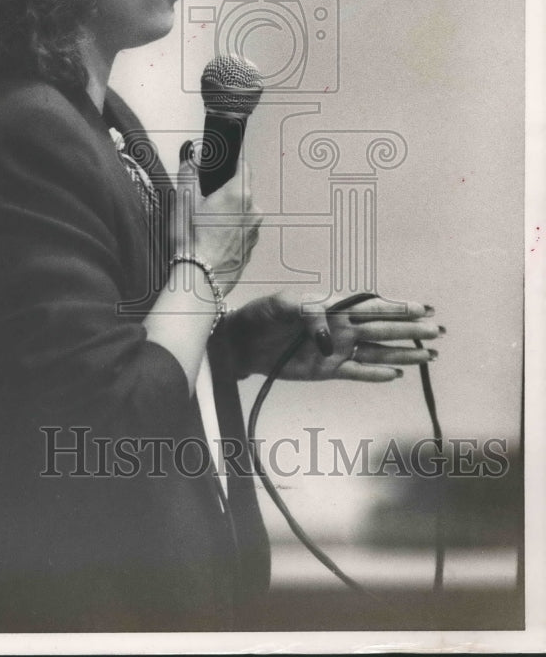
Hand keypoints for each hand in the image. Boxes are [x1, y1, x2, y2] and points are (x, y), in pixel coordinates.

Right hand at [172, 150, 261, 295]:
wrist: (201, 278)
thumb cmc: (192, 240)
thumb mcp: (183, 200)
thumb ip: (189, 172)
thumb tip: (192, 157)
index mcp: (239, 193)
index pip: (243, 166)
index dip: (231, 165)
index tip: (222, 169)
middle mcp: (253, 209)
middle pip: (242, 191)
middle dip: (225, 194)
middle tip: (204, 205)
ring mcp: (255, 230)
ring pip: (243, 212)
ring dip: (229, 214)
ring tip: (206, 226)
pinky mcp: (251, 247)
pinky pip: (243, 231)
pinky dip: (231, 232)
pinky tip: (213, 240)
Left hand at [227, 292, 441, 381]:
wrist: (241, 341)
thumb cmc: (262, 315)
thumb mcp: (283, 305)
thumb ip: (310, 314)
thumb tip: (331, 338)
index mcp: (333, 306)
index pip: (372, 305)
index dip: (398, 306)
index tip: (424, 308)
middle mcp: (341, 327)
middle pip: (383, 329)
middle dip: (410, 330)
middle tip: (437, 332)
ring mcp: (337, 349)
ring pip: (377, 351)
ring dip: (403, 353)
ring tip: (430, 356)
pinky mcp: (327, 370)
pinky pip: (358, 372)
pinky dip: (377, 374)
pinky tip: (397, 375)